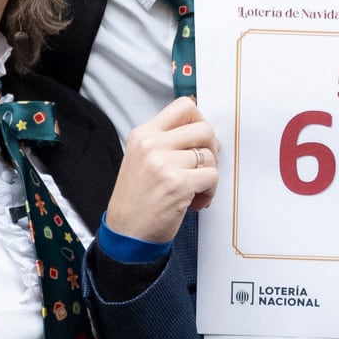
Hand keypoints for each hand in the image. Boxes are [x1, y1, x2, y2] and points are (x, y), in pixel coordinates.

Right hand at [102, 97, 219, 245]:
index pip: (184, 106)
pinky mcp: (177, 184)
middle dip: (211, 149)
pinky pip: (212, 177)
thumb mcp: (142, 159)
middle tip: (203, 166)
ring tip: (195, 191)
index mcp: (143, 134)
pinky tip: (196, 201)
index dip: (200, 120)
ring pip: (209, 156)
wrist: (126, 232)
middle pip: (204, 129)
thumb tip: (204, 134)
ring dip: (209, 176)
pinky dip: (210, 191)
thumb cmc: (137, 200)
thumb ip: (166, 142)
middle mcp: (151, 144)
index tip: (200, 139)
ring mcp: (163, 163)